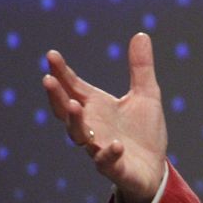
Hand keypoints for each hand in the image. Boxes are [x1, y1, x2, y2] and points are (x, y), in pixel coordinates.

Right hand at [42, 32, 167, 202]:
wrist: (154, 168)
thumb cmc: (144, 131)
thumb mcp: (147, 94)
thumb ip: (141, 67)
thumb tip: (141, 34)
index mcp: (97, 108)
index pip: (74, 88)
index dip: (62, 72)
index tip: (51, 54)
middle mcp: (92, 127)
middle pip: (67, 111)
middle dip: (57, 96)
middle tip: (48, 79)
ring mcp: (100, 147)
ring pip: (79, 136)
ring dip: (76, 122)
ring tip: (74, 104)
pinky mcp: (115, 167)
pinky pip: (107, 161)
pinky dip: (109, 153)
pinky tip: (116, 144)